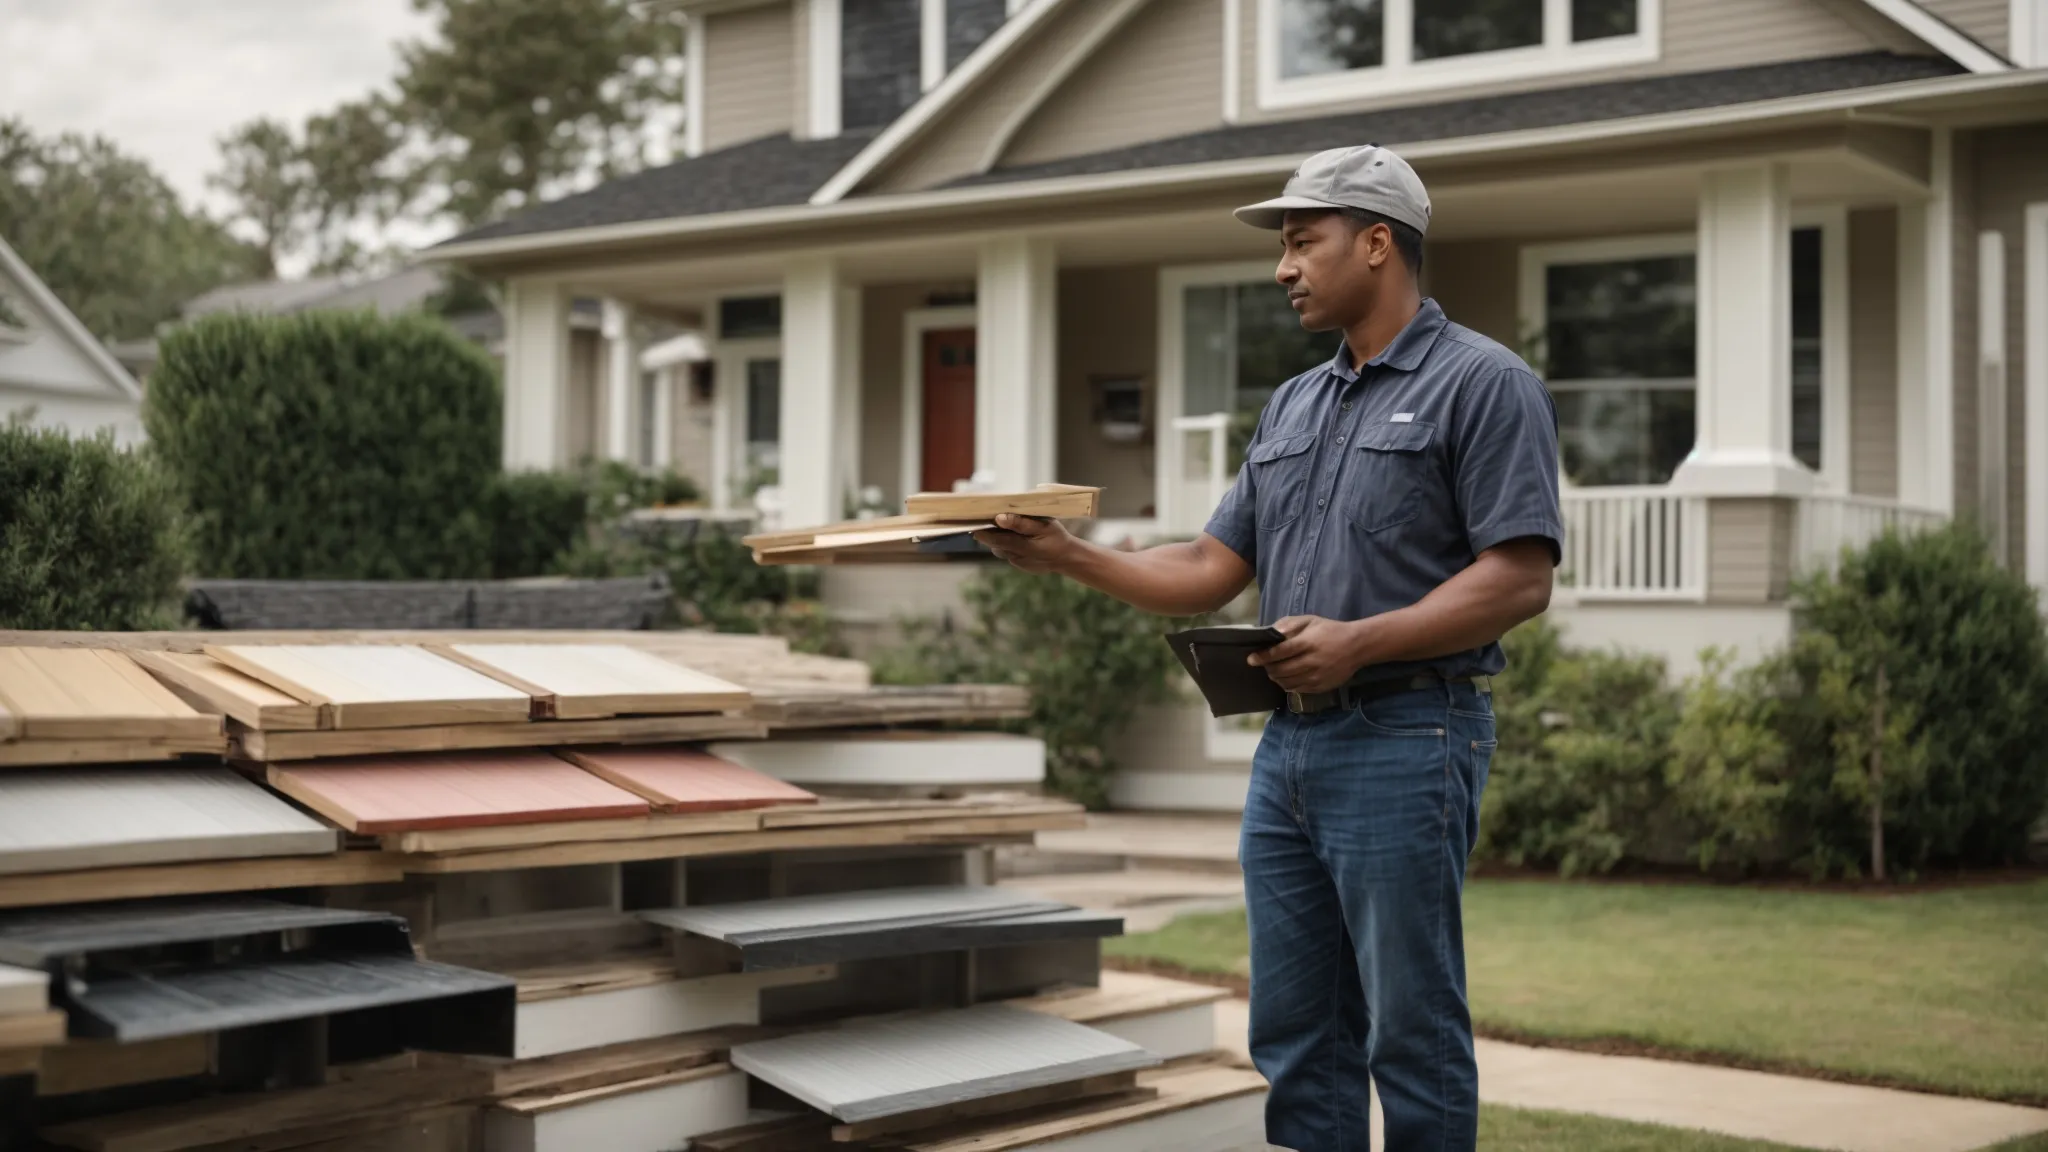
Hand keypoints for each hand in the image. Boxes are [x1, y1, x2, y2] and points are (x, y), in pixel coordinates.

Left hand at [973, 514, 1077, 574]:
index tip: (972, 521)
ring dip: (997, 538)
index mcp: (1020, 546)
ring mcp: (1017, 562)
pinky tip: (1011, 534)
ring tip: (996, 524)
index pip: (994, 539)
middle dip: (987, 532)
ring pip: (1000, 548)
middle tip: (981, 518)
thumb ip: (1021, 523)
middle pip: (994, 543)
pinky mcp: (1019, 564)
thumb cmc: (1056, 538)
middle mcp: (1015, 556)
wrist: (1067, 558)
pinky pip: (1008, 552)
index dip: (982, 531)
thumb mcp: (1042, 527)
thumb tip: (999, 518)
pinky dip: (1006, 543)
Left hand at [1247, 615, 1367, 692]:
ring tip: (1273, 671)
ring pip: (1287, 682)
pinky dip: (1287, 684)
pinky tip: (1286, 677)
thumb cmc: (1330, 631)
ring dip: (1276, 677)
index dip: (1263, 656)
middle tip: (1263, 664)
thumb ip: (1290, 625)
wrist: (1357, 646)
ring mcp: (1317, 676)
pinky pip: (1297, 689)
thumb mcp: (1311, 621)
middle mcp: (1312, 661)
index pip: (1280, 652)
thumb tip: (1271, 633)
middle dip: (1268, 668)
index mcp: (1308, 643)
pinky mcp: (1321, 686)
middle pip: (1281, 670)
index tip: (1251, 658)